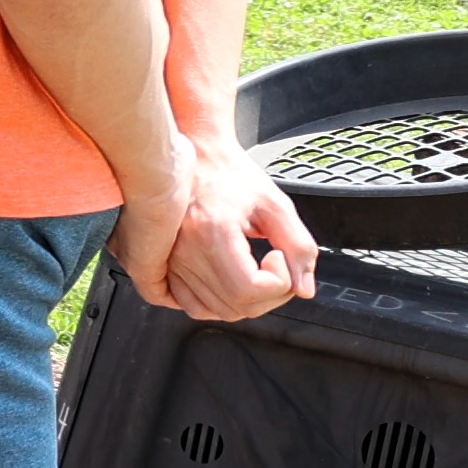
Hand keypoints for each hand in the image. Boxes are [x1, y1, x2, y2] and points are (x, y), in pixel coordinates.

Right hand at [123, 134, 316, 321]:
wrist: (194, 156)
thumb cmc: (231, 175)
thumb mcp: (276, 204)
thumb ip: (299, 246)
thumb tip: (304, 288)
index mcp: (212, 231)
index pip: (250, 289)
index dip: (279, 282)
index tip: (279, 256)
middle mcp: (185, 249)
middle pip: (236, 306)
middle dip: (270, 295)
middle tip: (276, 266)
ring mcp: (170, 259)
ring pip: (217, 310)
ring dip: (247, 302)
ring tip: (255, 272)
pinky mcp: (164, 265)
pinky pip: (191, 305)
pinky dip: (217, 304)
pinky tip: (231, 283)